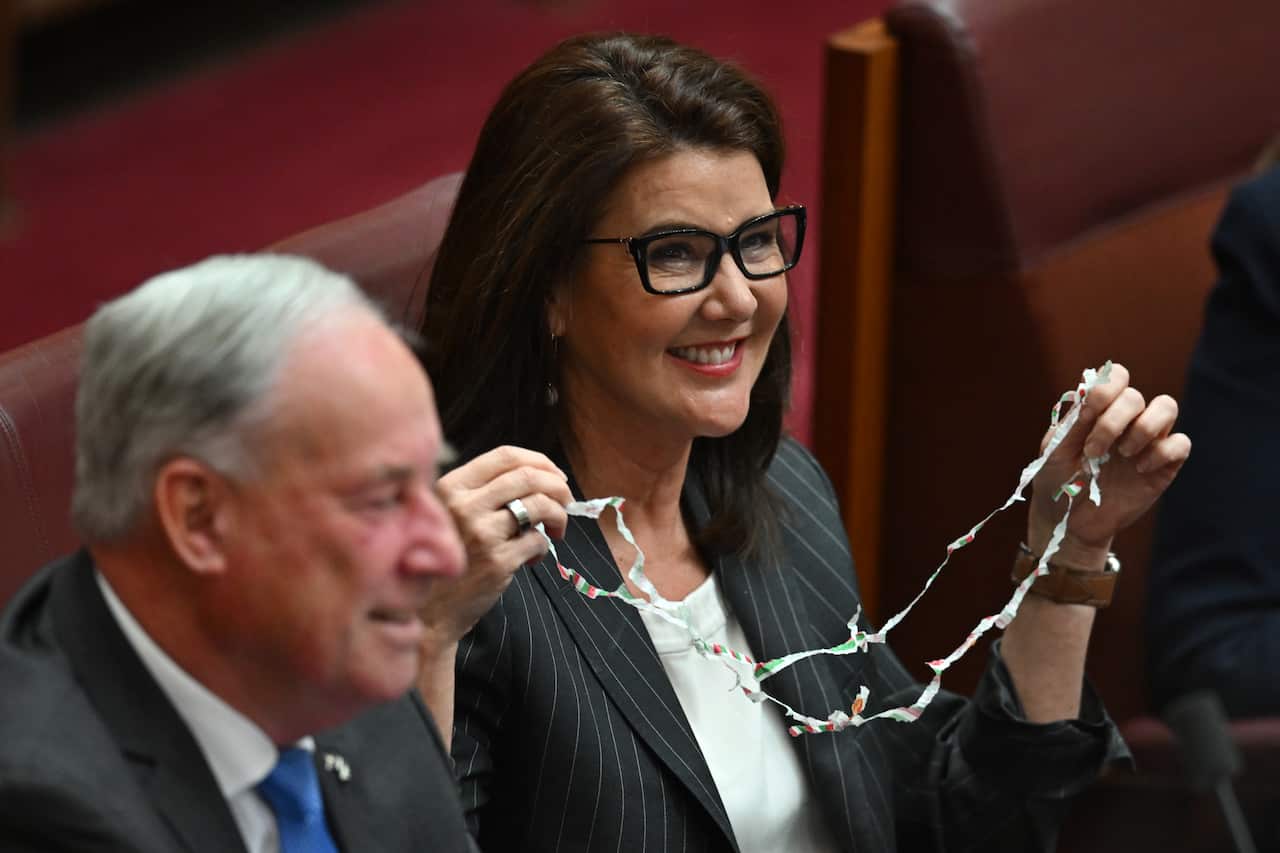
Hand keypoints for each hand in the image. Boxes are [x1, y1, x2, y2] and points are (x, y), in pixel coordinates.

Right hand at [419, 446, 571, 647]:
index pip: (505, 456)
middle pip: (528, 477)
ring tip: (556, 530)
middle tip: (567, 501)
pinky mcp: (497, 561)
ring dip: (559, 515)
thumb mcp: (450, 513)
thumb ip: (483, 491)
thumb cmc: (449, 557)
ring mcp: (481, 533)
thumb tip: (540, 475)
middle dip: (558, 487)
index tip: (556, 475)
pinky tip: (532, 558)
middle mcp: (464, 505)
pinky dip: (544, 546)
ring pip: (539, 506)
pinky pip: (538, 540)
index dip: (539, 462)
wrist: (431, 611)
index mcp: (452, 486)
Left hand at [1027, 363, 1190, 568]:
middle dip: (1112, 422)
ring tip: (1122, 454)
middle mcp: (1126, 420)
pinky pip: (1181, 443)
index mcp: (1099, 410)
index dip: (1105, 389)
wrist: (1068, 521)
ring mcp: (1147, 441)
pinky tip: (1139, 470)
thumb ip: (1073, 422)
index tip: (1086, 417)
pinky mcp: (1164, 465)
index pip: (1116, 376)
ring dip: (1142, 428)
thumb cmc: (1058, 481)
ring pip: (1167, 406)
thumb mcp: (1054, 451)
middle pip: (1135, 395)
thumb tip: (1089, 392)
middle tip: (1093, 451)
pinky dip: (1161, 452)